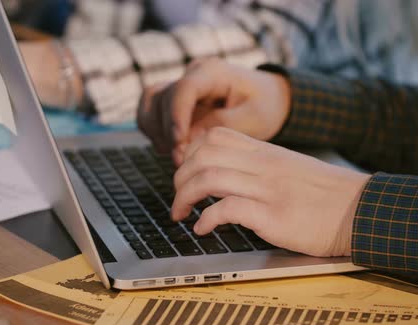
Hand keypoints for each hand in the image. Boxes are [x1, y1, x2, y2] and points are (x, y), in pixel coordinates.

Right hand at [137, 59, 290, 163]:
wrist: (268, 100)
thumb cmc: (264, 107)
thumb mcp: (252, 118)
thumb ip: (221, 126)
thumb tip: (190, 138)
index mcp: (213, 72)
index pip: (183, 89)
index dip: (176, 117)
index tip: (179, 144)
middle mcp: (191, 74)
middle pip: (161, 97)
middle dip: (167, 132)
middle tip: (181, 160)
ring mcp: (180, 85)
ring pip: (149, 103)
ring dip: (156, 132)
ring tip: (176, 155)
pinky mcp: (173, 100)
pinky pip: (150, 111)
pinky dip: (154, 131)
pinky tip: (171, 148)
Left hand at [170, 127, 370, 256]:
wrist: (362, 210)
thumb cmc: (326, 195)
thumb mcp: (290, 168)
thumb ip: (259, 167)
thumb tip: (227, 176)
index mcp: (266, 153)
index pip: (214, 138)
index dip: (189, 156)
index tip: (185, 176)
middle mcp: (263, 165)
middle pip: (203, 155)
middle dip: (179, 178)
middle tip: (178, 199)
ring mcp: (268, 189)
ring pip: (208, 178)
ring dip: (184, 198)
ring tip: (181, 214)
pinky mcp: (274, 216)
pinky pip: (226, 209)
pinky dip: (206, 219)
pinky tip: (203, 229)